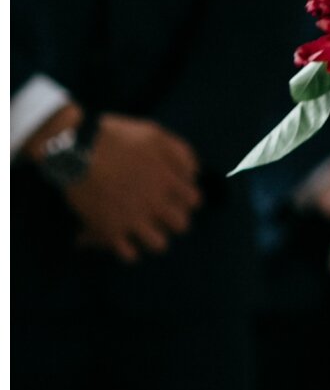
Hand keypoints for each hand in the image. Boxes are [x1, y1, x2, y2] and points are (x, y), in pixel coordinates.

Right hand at [62, 116, 201, 261]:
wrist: (75, 149)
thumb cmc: (115, 137)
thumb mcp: (154, 134)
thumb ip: (179, 152)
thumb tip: (194, 173)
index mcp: (167, 179)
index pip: (193, 201)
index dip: (186, 199)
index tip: (176, 198)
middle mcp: (155, 202)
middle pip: (181, 225)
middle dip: (174, 219)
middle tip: (160, 214)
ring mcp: (133, 218)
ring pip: (159, 245)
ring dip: (154, 238)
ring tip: (143, 230)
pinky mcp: (110, 231)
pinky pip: (129, 255)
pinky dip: (129, 250)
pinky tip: (124, 239)